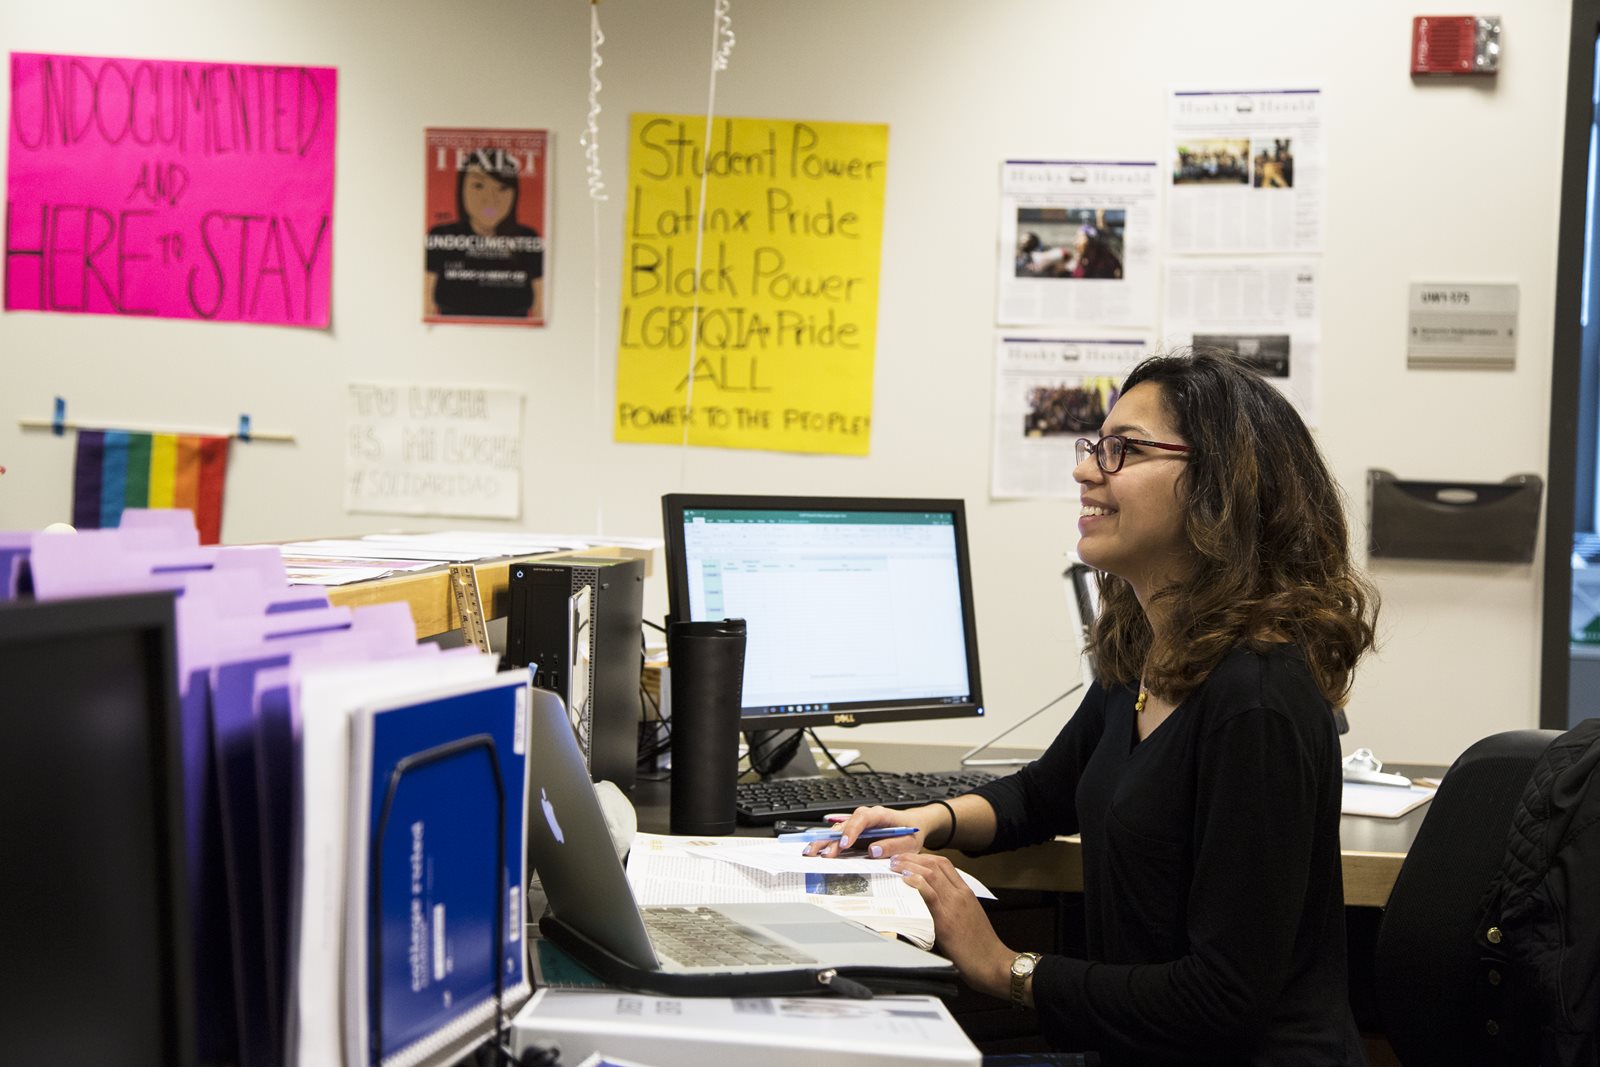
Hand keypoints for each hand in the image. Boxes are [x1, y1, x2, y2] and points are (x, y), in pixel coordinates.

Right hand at [802, 805, 927, 858]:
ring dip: (824, 842)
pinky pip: (838, 838)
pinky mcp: (854, 835)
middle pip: (844, 825)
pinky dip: (827, 845)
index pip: (863, 818)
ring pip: (837, 831)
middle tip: (819, 852)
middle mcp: (865, 818)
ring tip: (810, 853)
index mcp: (880, 815)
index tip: (845, 844)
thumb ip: (892, 845)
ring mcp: (858, 826)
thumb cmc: (911, 833)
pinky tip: (816, 853)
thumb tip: (872, 851)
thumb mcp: (909, 842)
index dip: (852, 830)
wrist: (913, 826)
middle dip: (830, 838)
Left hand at [889, 851, 1014, 999]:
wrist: (992, 963)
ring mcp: (953, 905)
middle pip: (934, 864)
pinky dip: (916, 883)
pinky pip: (929, 894)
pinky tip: (905, 880)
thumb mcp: (969, 917)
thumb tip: (931, 902)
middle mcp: (960, 894)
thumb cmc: (980, 946)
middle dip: (912, 857)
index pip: (945, 864)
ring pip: (930, 874)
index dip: (924, 856)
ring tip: (894, 865)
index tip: (909, 857)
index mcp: (966, 892)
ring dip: (909, 866)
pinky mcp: (945, 920)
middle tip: (896, 858)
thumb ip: (953, 906)